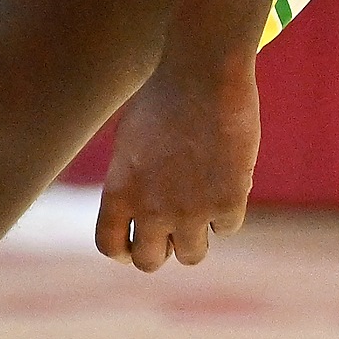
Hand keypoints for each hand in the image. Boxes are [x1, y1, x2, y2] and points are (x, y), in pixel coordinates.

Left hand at [97, 57, 258, 270]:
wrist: (202, 76)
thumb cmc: (163, 98)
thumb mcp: (129, 141)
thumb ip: (130, 182)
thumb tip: (139, 211)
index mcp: (119, 193)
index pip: (110, 246)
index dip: (123, 250)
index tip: (134, 245)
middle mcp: (152, 210)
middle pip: (150, 262)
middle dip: (162, 250)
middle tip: (172, 233)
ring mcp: (191, 211)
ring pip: (193, 255)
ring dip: (196, 237)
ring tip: (201, 208)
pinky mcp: (228, 203)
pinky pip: (227, 228)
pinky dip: (228, 210)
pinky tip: (227, 180)